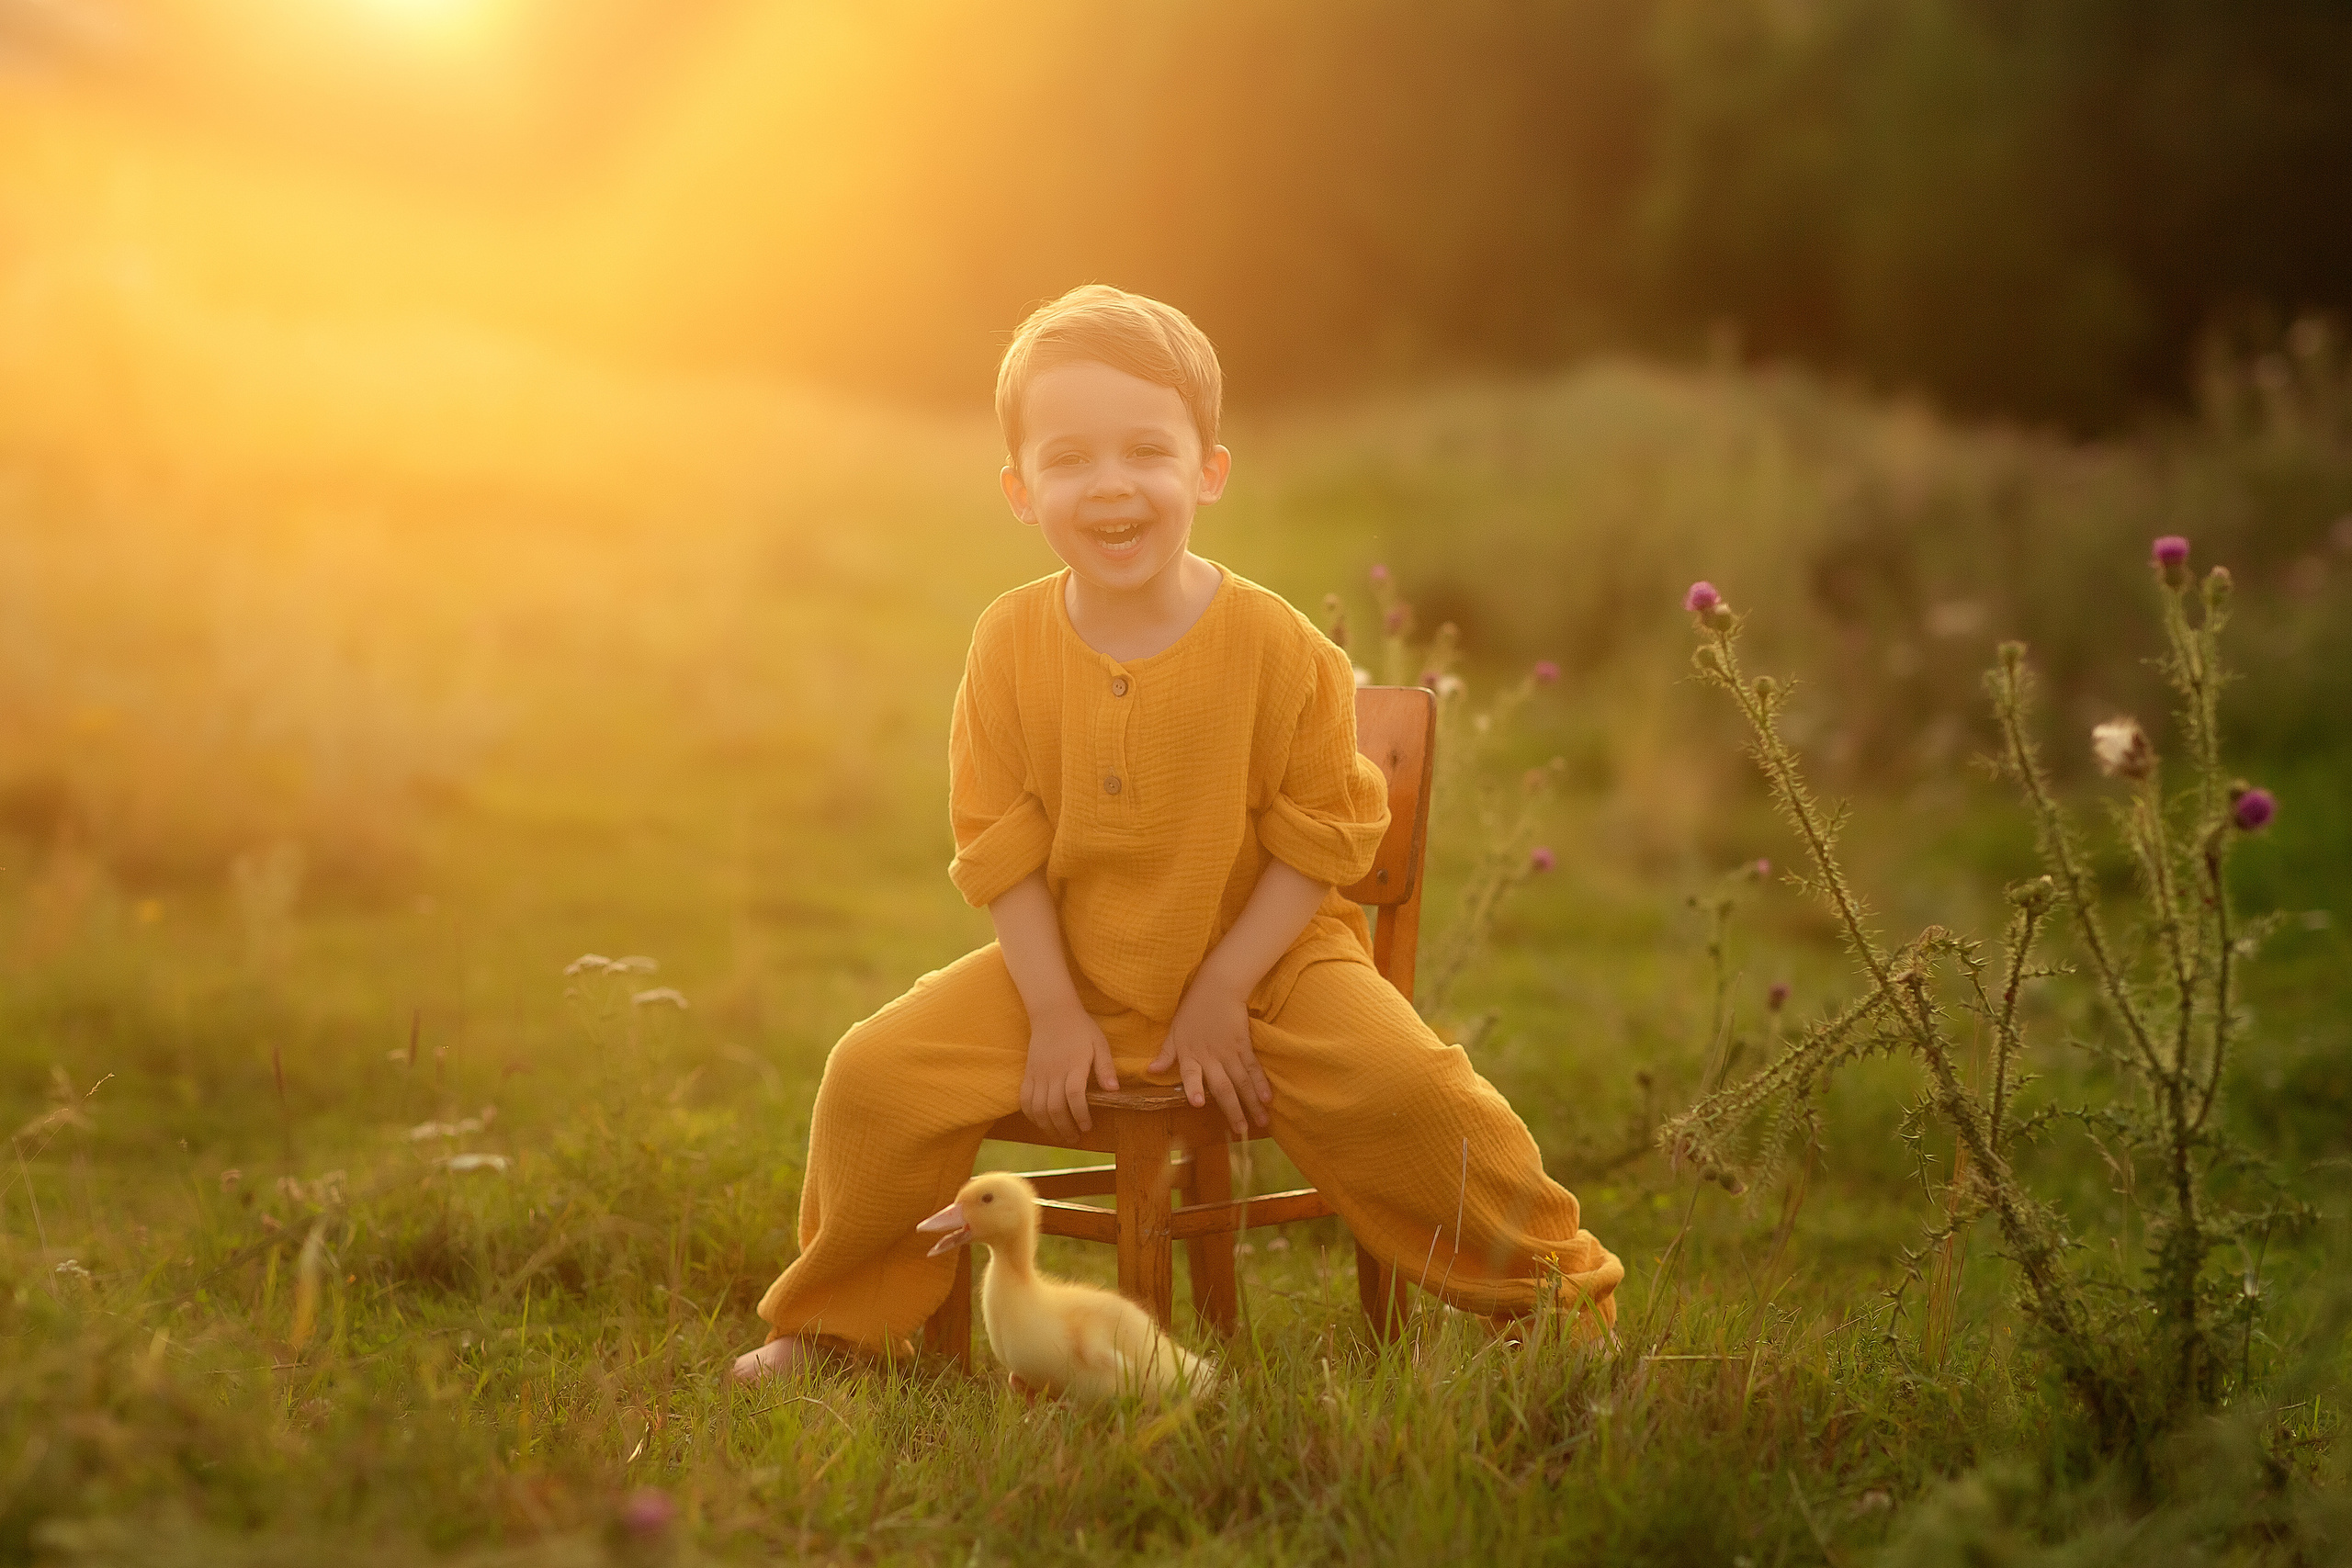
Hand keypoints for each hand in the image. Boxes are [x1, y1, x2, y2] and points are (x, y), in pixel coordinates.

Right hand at [1021, 1005, 1119, 1142]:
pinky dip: (1031, 1115)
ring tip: (1059, 1136)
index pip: (1074, 1096)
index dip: (1080, 1114)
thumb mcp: (1100, 1044)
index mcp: (1073, 1065)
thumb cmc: (1081, 1029)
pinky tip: (1041, 1122)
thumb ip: (1106, 1068)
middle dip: (1065, 1128)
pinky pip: (1024, 1099)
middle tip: (1075, 1138)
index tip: (1087, 1126)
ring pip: (1037, 1108)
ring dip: (1047, 1126)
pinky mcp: (1028, 1074)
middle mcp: (1053, 1072)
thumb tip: (1114, 1091)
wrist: (1052, 1013)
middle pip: (1054, 1107)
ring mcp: (1037, 1074)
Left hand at [1149, 969, 1271, 1135]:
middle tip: (1241, 1131)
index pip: (1191, 1074)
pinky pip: (1253, 1068)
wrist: (1218, 987)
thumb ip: (1166, 1054)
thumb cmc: (1192, 1009)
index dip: (1194, 1088)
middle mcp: (1211, 1057)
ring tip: (1259, 1122)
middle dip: (1233, 1110)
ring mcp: (1230, 1052)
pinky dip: (1261, 1084)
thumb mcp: (1174, 1030)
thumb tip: (1150, 1071)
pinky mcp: (1244, 1045)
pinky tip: (1268, 1099)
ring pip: (1242, 1082)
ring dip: (1251, 1103)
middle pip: (1224, 1087)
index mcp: (1190, 1054)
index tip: (1199, 1104)